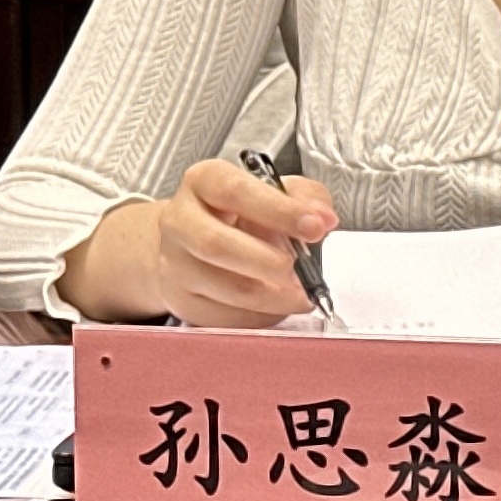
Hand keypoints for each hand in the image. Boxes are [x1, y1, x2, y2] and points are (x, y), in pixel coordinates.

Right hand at [147, 157, 337, 327]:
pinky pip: (229, 318)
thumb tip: (324, 217)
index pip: (236, 192)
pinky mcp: (183, 302)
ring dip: (275, 296)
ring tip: (301, 293)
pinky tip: (278, 304)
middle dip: (268, 262)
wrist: (189, 245)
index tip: (314, 227)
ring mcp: (176, 265)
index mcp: (203, 182)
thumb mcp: (270, 190)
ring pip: (228, 288)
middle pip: (217, 244)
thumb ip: (303, 196)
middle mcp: (180, 221)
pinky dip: (263, 315)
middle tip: (301, 271)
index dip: (279, 211)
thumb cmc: (235, 214)